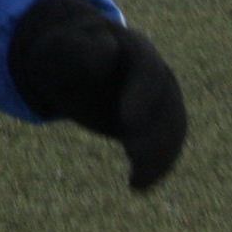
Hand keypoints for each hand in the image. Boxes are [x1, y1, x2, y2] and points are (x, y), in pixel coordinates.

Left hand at [8, 0, 185, 190]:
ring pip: (172, 127)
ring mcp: (158, 97)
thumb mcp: (59, 47)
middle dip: (155, 132)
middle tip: (134, 155)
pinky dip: (157, 166)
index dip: (142, 95)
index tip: (127, 123)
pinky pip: (166, 144)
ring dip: (160, 156)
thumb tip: (107, 53)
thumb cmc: (61, 51)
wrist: (67, 60)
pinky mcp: (153, 121)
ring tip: (137, 181)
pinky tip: (136, 185)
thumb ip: (77, 49)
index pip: (147, 68)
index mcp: (133, 47)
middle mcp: (154, 71)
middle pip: (167, 101)